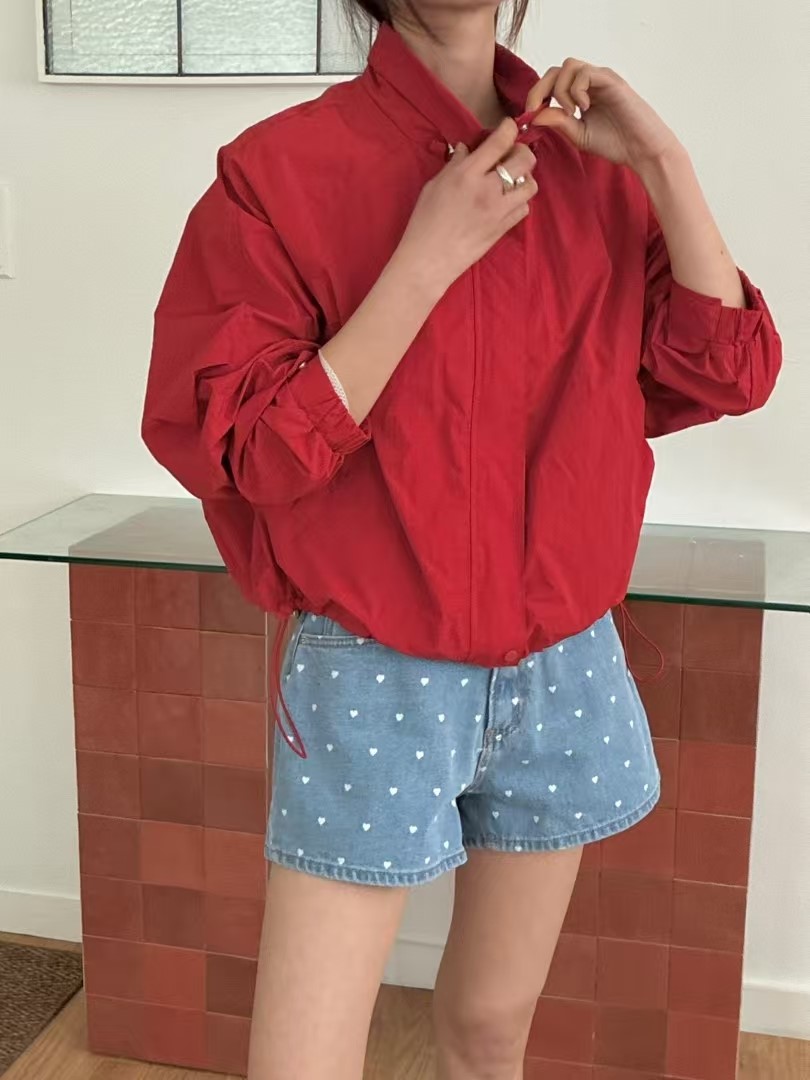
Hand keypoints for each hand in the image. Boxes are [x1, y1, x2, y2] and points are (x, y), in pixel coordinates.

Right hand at [396, 118, 538, 290]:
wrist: (429, 260)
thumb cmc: (425, 222)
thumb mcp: (434, 186)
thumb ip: (454, 165)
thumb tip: (466, 149)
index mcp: (467, 174)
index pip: (500, 141)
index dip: (509, 128)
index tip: (508, 127)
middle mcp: (488, 189)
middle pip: (525, 159)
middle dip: (521, 152)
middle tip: (510, 156)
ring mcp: (499, 210)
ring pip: (530, 185)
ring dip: (523, 178)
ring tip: (510, 181)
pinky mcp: (503, 228)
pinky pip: (524, 208)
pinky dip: (519, 202)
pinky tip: (506, 203)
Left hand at [526, 59, 681, 171]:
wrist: (642, 150)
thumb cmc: (615, 142)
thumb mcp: (578, 135)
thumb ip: (558, 123)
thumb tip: (534, 115)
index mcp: (580, 94)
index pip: (551, 82)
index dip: (535, 95)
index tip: (529, 115)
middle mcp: (589, 82)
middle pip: (555, 70)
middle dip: (540, 89)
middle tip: (537, 110)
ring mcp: (600, 79)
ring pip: (568, 66)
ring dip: (561, 90)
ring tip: (571, 112)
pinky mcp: (611, 81)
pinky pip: (585, 73)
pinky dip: (577, 90)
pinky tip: (584, 108)